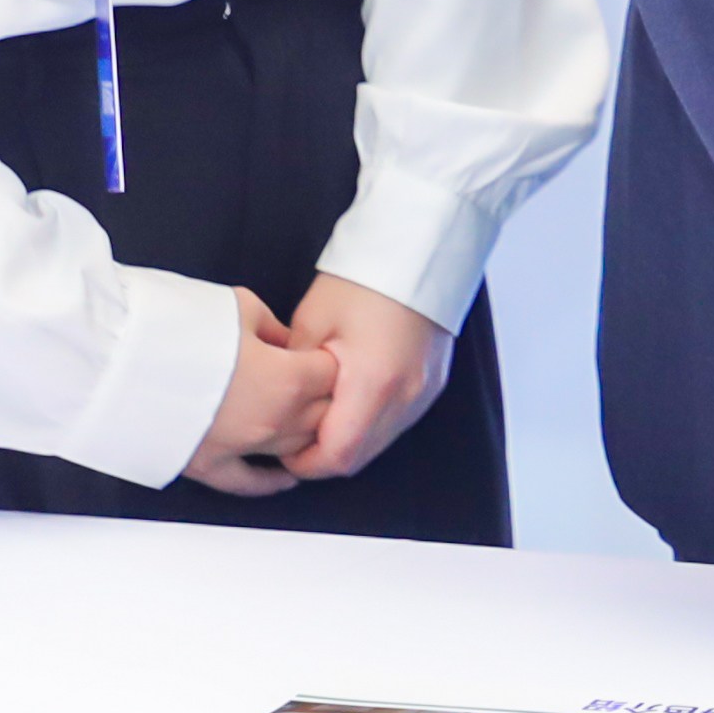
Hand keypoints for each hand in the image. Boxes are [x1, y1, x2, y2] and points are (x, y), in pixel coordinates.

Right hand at [181, 286, 339, 494]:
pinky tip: (285, 475)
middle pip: (323, 416)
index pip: (334, 376)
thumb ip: (273, 328)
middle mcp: (272, 423)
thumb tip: (283, 341)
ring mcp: (240, 449)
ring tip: (303, 414)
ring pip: (296, 449)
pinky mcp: (206, 465)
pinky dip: (271, 480)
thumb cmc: (175, 325)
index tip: (321, 350)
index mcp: (288, 380)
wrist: (116, 357)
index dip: (329, 359)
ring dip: (304, 431)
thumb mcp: (239, 307)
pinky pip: (250, 482)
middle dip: (324, 395)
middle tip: (312, 377)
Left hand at [279, 273, 454, 481]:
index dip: (304, 464)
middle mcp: (406, 397)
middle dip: (323, 456)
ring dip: (348, 440)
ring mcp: (424, 393)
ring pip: (379, 443)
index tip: (281, 450)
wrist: (418, 249)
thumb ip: (295, 373)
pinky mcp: (432, 384)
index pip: (337, 455)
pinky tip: (349, 400)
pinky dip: (370, 424)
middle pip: (359, 457)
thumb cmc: (361, 279)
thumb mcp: (312, 321)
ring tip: (319, 415)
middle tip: (294, 436)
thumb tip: (281, 405)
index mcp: (373, 383)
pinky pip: (396, 423)